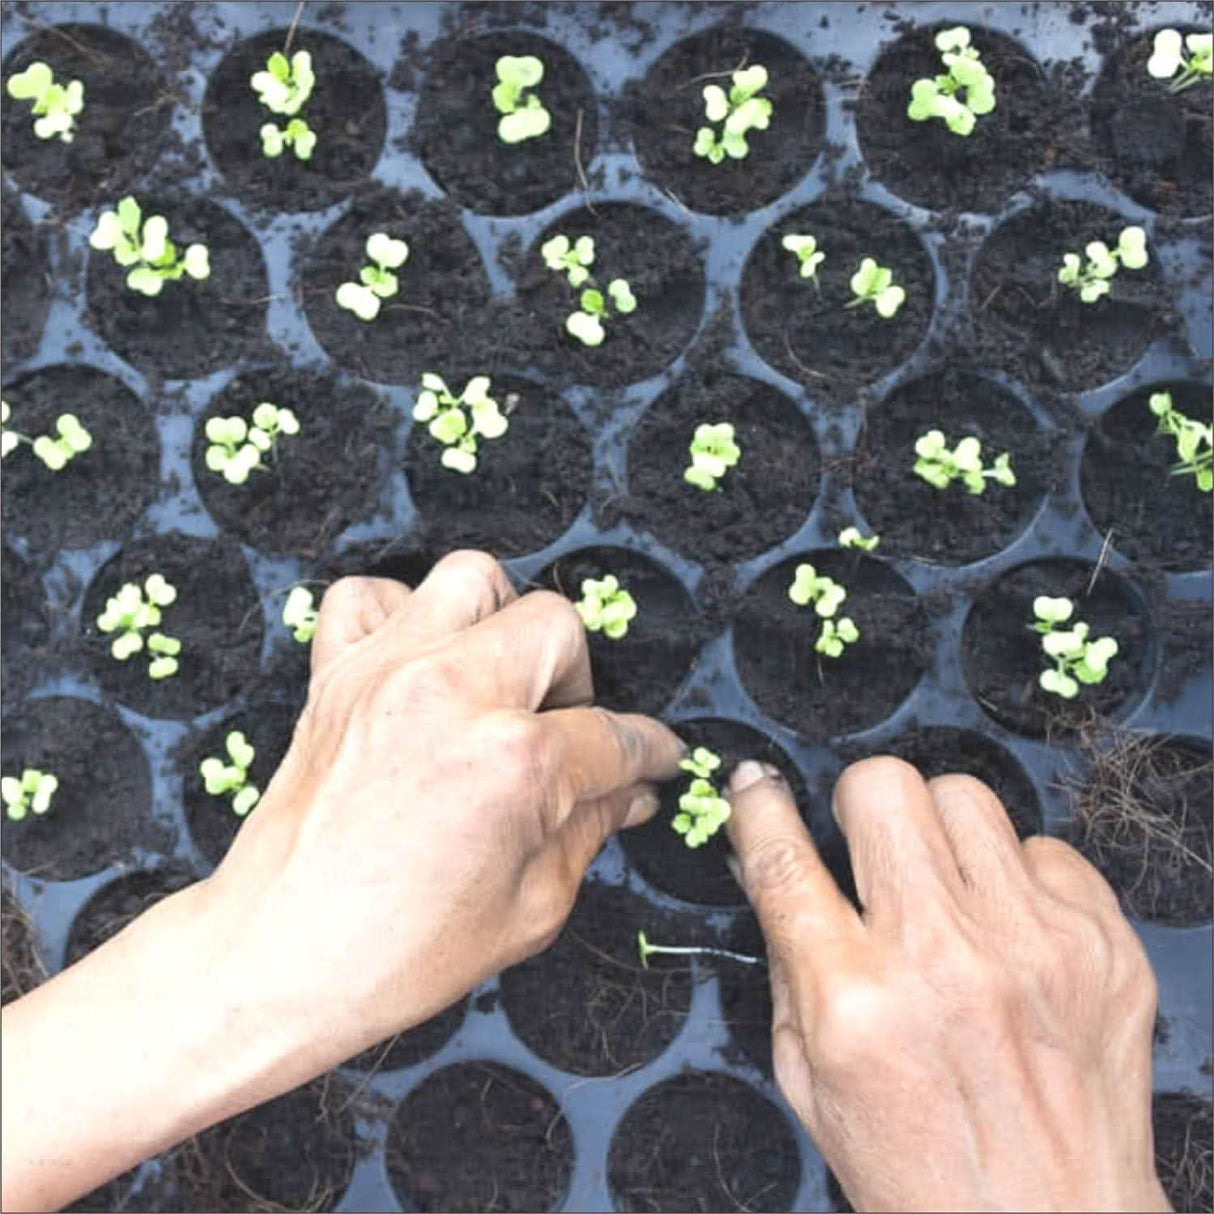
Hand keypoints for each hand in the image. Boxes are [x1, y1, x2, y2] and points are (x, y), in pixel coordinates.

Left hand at [204, 550, 684, 1067]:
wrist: (278, 957)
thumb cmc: (401, 952)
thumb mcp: (530, 908)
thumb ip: (590, 831)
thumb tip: (630, 793)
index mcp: (514, 760)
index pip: (614, 735)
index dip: (649, 752)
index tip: (656, 758)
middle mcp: (454, 692)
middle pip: (555, 626)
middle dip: (576, 680)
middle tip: (562, 733)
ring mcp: (387, 671)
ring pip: (472, 578)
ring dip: (500, 623)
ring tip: (496, 683)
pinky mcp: (335, 674)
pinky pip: (369, 596)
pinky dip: (402, 615)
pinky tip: (420, 666)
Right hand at [725, 757, 1166, 1212]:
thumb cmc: (919, 1168)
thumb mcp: (811, 1079)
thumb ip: (785, 963)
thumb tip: (762, 862)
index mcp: (854, 1000)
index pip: (785, 859)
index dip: (759, 806)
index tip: (758, 786)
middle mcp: (944, 958)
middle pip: (883, 789)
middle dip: (860, 803)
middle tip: (868, 844)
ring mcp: (1033, 943)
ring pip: (964, 796)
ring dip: (939, 831)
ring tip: (944, 886)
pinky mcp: (1101, 944)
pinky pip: (1045, 847)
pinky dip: (1017, 877)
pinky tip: (1009, 929)